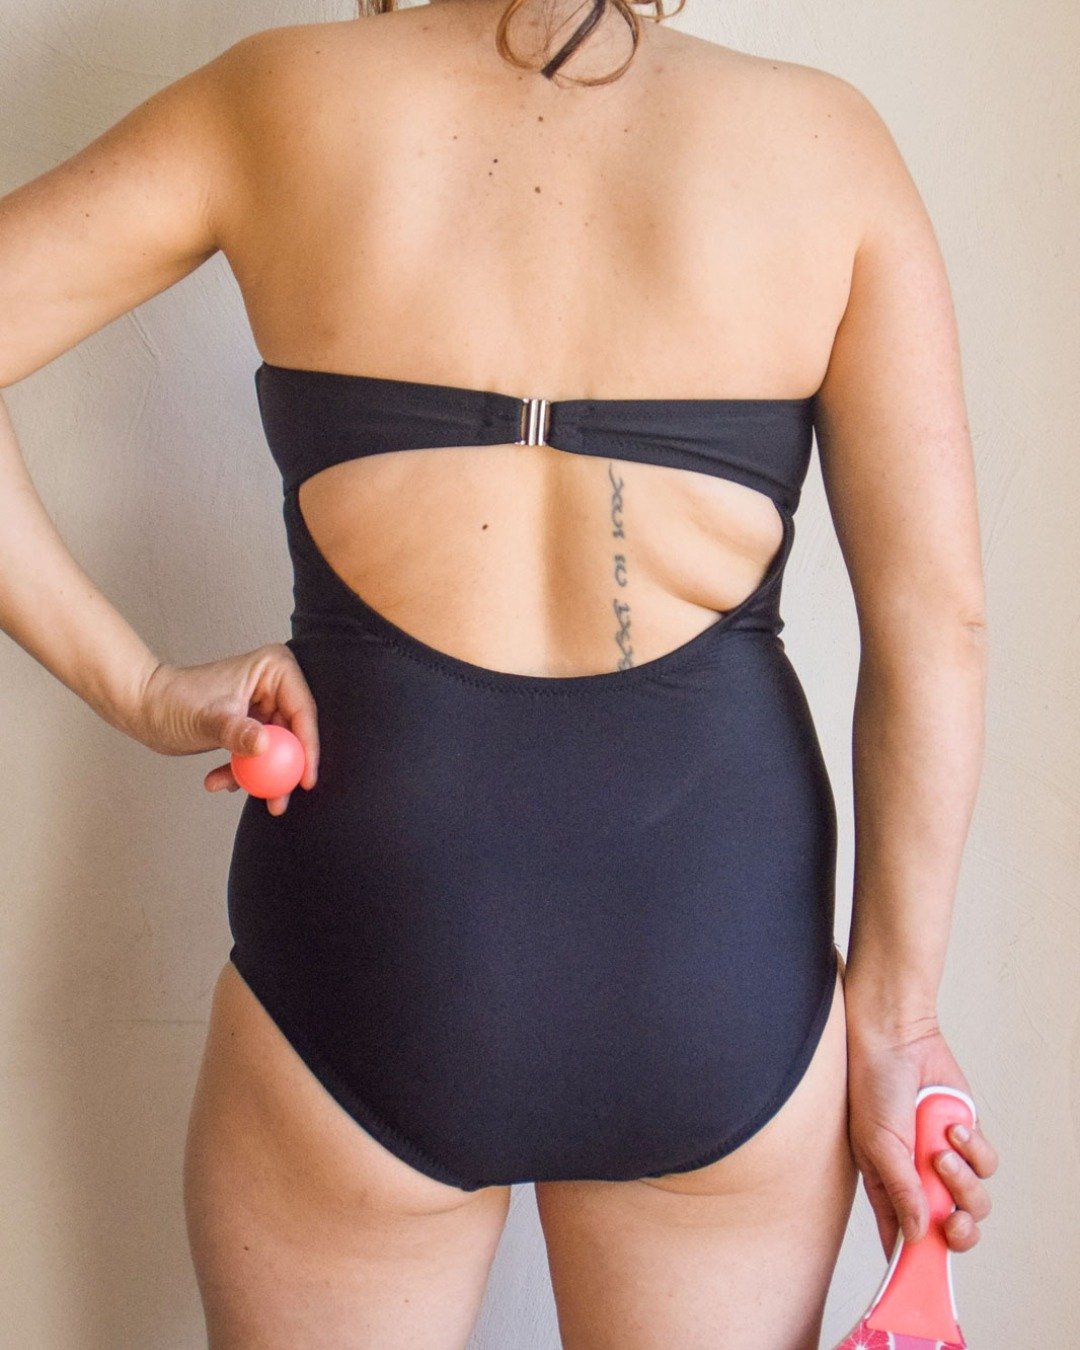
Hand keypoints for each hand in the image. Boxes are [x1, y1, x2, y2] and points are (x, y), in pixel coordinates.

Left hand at [134, 643, 319, 814]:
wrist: (143, 707)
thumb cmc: (171, 702)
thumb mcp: (208, 720)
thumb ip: (237, 732)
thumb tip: (264, 744)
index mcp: (274, 669)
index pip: (303, 711)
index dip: (307, 748)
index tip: (304, 779)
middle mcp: (274, 684)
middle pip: (295, 734)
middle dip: (283, 771)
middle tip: (277, 800)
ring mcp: (264, 704)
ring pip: (277, 749)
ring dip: (257, 776)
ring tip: (230, 787)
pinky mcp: (252, 723)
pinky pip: (259, 754)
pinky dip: (242, 772)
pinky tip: (218, 780)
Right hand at [844, 1012, 998, 1258]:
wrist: (897, 1038)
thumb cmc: (871, 1085)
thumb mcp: (877, 1145)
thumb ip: (899, 1192)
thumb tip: (919, 1236)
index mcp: (886, 1186)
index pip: (905, 1235)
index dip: (919, 1258)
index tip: (926, 1273)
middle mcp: (918, 1177)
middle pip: (950, 1228)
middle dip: (957, 1230)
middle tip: (954, 1222)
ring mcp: (944, 1158)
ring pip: (974, 1200)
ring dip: (962, 1180)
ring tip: (942, 1151)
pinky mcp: (968, 1138)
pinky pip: (987, 1163)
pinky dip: (974, 1149)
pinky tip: (952, 1127)